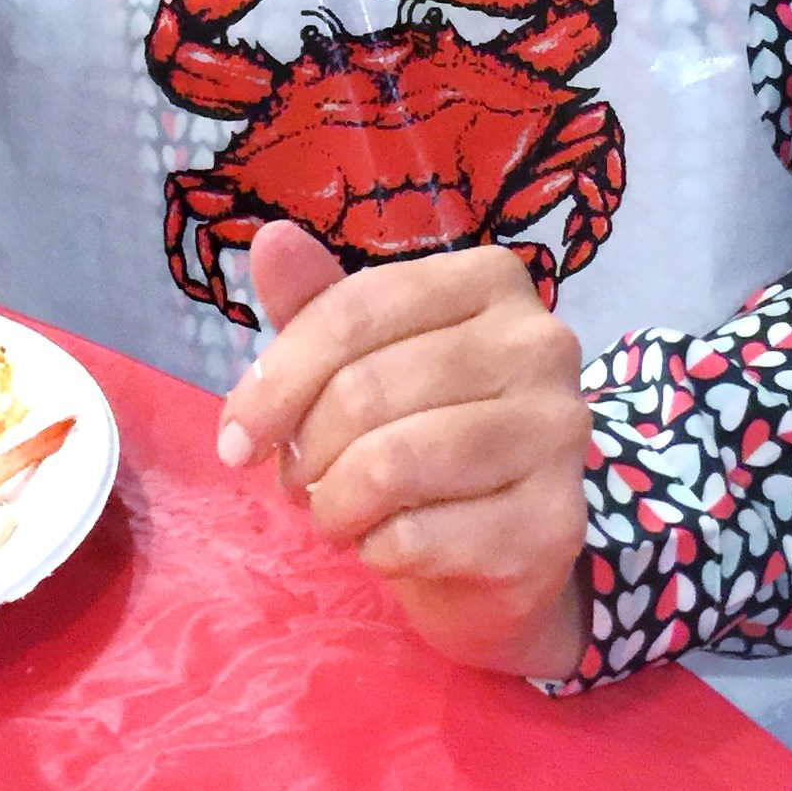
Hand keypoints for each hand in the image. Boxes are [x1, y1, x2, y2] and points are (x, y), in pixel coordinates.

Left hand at [216, 224, 591, 677]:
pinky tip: (384, 544)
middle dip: (303, 449)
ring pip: (391, 463)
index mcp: (490, 281)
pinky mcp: (555, 523)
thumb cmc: (421, 431)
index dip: (276, 378)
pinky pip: (420, 536)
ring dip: (333, 504)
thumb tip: (271, 239)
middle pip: (365, 389)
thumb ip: (318, 304)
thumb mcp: (364, 359)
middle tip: (295, 482)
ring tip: (332, 514)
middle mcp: (540, 344)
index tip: (233, 436)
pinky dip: (377, 550)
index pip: (354, 310)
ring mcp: (558, 433)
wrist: (497, 550)